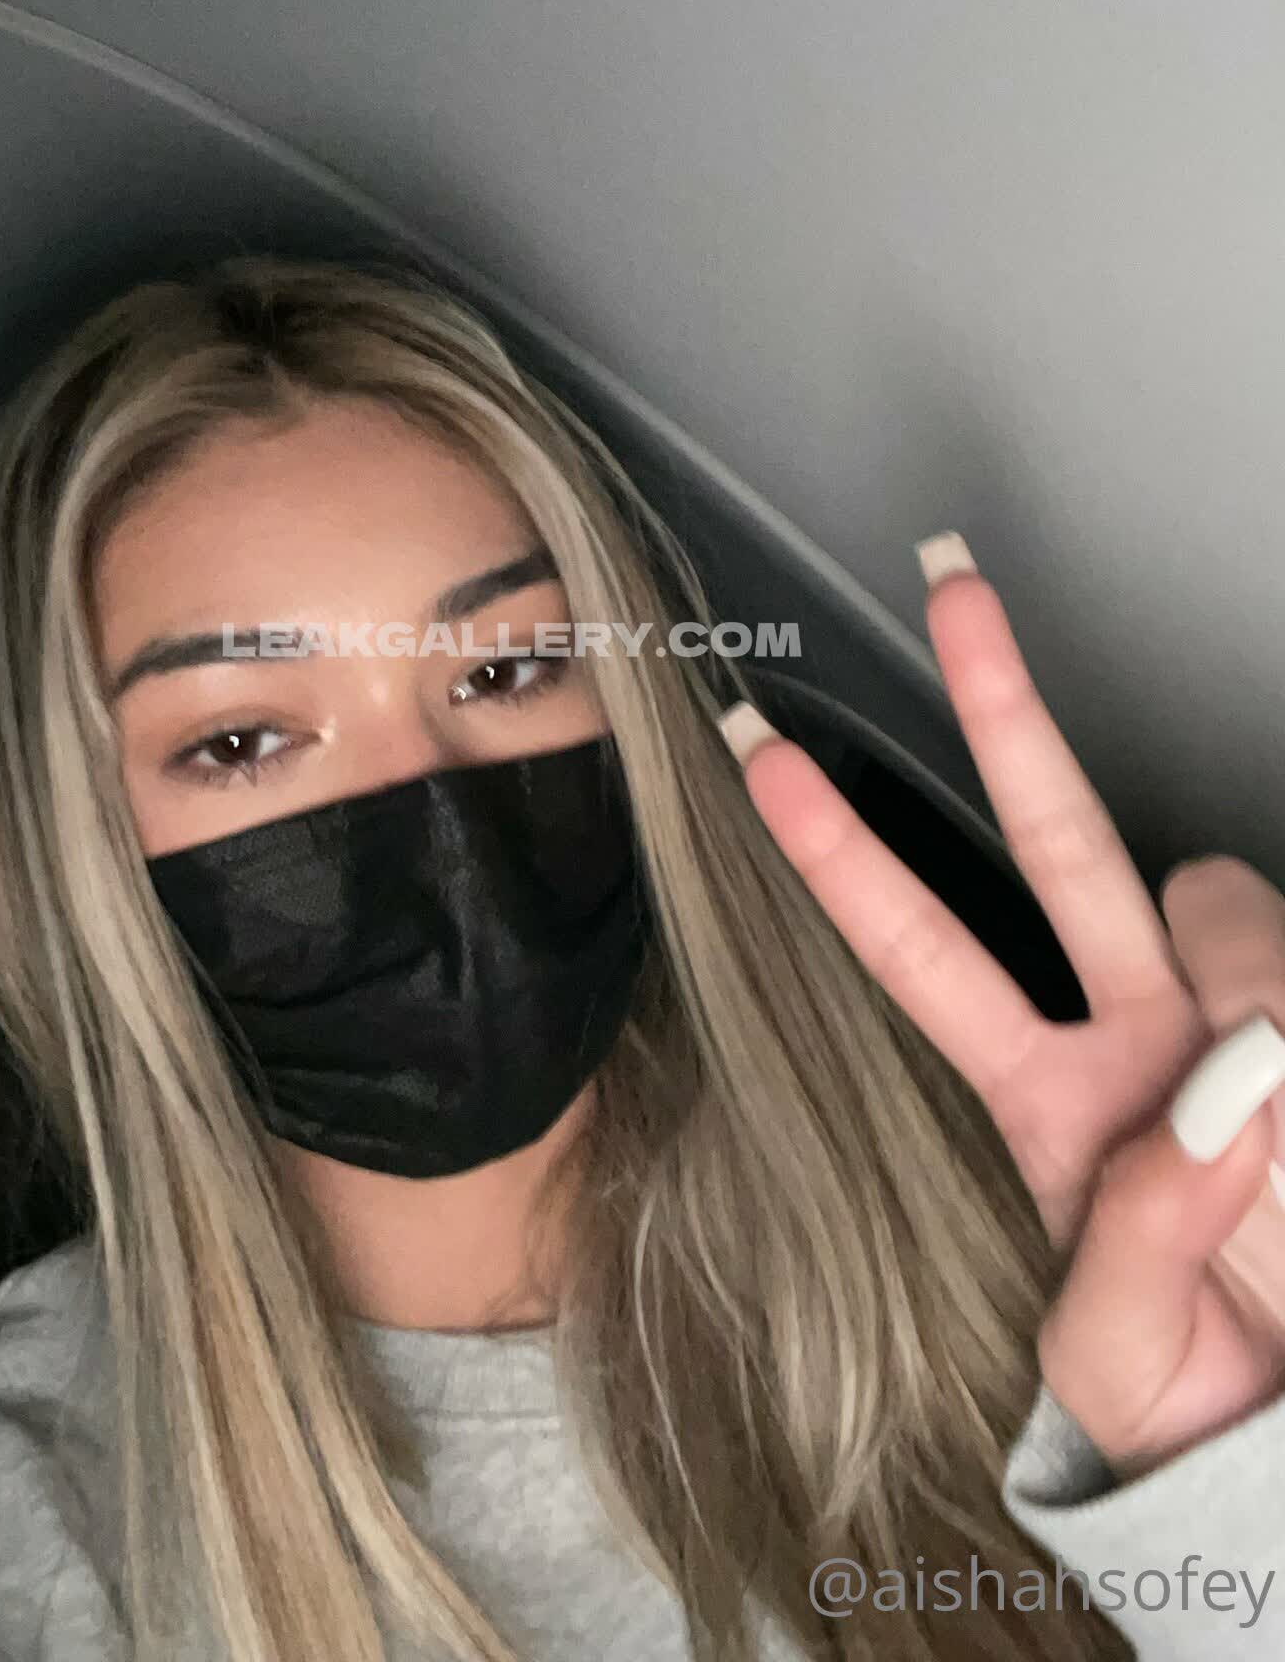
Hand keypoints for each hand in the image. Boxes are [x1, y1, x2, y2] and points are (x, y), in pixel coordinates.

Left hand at [719, 531, 1284, 1476]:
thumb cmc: (1189, 1411)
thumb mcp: (1108, 1360)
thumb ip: (1136, 1233)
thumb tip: (1228, 1082)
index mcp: (1044, 1097)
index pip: (923, 948)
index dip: (842, 854)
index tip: (757, 754)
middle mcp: (1134, 1032)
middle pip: (1053, 837)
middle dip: (1001, 706)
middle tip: (949, 579)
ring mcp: (1235, 1022)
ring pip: (1220, 902)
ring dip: (1245, 992)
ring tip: (1271, 1140)